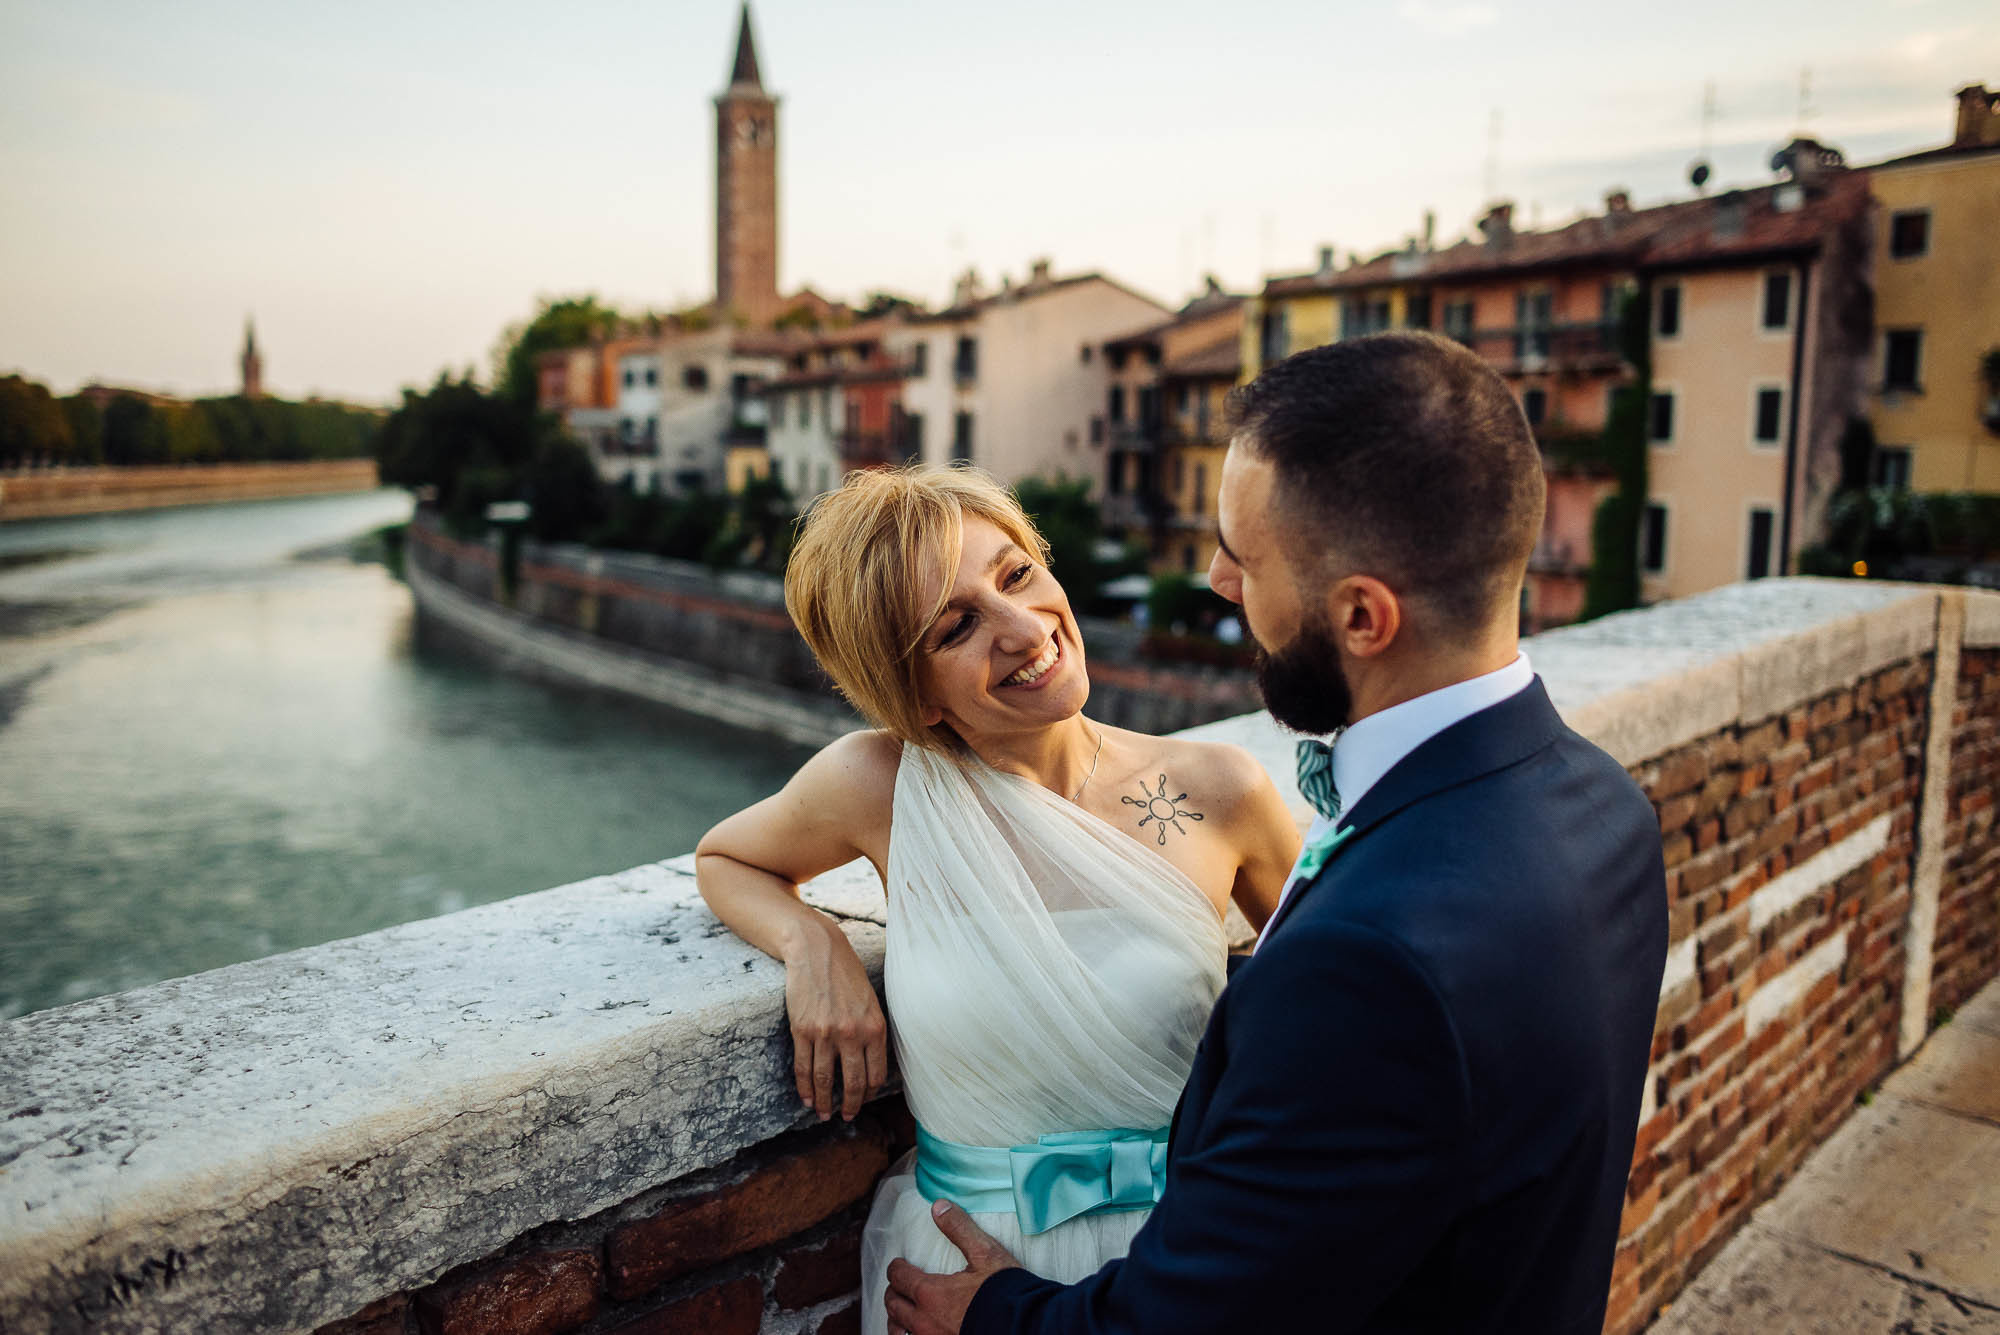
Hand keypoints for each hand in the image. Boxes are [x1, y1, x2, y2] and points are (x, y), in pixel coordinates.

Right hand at [783, 915, 888, 1119]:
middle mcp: (853, 1033)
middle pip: (852, 1082)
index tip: (863, 1100)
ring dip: (824, 1102)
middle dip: (850, 1105)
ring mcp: (826, 1033)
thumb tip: (871, 1063)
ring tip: (823, 1114)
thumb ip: (872, 1030)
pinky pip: (804, 1067)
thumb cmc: (846, 974)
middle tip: (846, 1116)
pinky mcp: (803, 1030)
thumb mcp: (871, 1001)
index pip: (876, 1073)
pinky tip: (807, 1098)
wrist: (817, 951)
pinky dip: (805, 1087)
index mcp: (875, 1027)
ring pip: (825, 1079)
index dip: (869, 1092)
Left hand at [884, 1200, 1022, 1334]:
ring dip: (897, 1318)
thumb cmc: (1005, 1291)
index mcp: (930, 1293)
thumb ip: (959, 1228)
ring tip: (902, 1312)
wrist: (1025, 1326)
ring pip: (898, 1330)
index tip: (901, 1263)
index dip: (898, 1267)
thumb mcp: (985, 1253)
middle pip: (893, 1304)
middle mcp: (924, 1320)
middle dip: (894, 1290)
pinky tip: (918, 1331)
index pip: (899, 1277)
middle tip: (900, 1284)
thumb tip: (938, 1206)